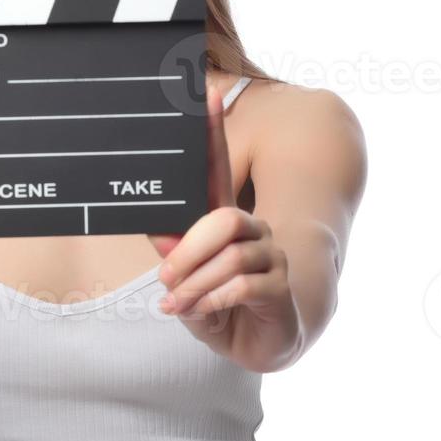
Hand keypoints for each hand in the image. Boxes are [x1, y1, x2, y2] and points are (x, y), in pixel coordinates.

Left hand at [147, 81, 302, 372]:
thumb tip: (159, 233)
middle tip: (166, 282)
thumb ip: (173, 255)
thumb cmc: (218, 307)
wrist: (255, 346)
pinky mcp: (281, 287)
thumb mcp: (183, 281)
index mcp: (224, 221)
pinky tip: (204, 314)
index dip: (213, 132)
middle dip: (186, 253)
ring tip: (183, 306)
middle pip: (222, 219)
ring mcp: (271, 256)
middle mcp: (253, 230)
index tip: (207, 94)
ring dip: (196, 286)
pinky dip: (213, 303)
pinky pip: (243, 286)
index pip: (218, 168)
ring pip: (230, 256)